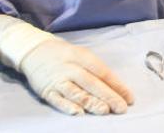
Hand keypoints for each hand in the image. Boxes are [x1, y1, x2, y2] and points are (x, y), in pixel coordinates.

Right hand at [0, 15, 133, 115]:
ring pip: (76, 93)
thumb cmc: (65, 55)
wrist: (34, 51)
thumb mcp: (82, 55)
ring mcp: (58, 79)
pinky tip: (79, 113)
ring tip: (104, 111)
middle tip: (121, 108)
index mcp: (82, 56)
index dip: (117, 85)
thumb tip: (116, 88)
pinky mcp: (47, 90)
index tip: (129, 97)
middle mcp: (70, 68)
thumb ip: (97, 70)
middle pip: (92, 83)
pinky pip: (58, 100)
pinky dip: (68, 106)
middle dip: (108, 96)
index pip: (103, 72)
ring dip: (91, 103)